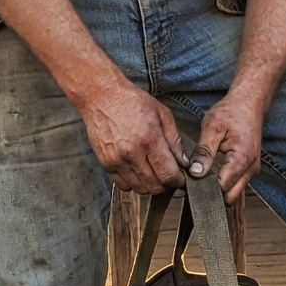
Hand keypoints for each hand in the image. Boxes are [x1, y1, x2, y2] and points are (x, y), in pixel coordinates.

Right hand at [78, 80, 187, 194]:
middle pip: (153, 186)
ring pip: (138, 188)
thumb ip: (175, 140)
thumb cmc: (133, 102)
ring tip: (153, 174)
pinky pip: (122, 185)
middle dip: (165, 185)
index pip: (168, 174)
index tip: (180, 178)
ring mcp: (116, 160)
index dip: (177, 180)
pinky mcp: (105, 163)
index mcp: (149, 139)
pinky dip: (132, 183)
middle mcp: (132, 153)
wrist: (102, 97)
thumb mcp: (162, 114)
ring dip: (149, 186)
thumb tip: (183, 162)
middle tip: (168, 177)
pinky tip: (137, 172)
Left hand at [189, 91, 263, 203]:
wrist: (248, 103)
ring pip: (233, 193)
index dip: (205, 187)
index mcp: (242, 158)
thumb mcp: (212, 127)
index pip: (222, 187)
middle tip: (193, 183)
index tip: (190, 182)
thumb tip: (196, 173)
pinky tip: (210, 175)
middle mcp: (251, 168)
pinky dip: (223, 184)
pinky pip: (236, 185)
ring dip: (218, 190)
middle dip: (211, 194)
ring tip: (201, 178)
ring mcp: (252, 170)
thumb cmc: (231, 112)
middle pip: (230, 196)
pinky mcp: (249, 169)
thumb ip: (204, 152)